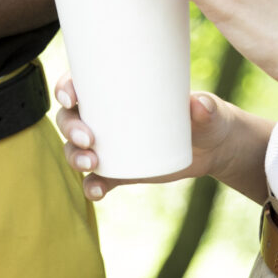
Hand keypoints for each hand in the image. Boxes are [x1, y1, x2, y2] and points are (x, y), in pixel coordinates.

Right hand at [56, 78, 233, 199]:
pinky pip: (96, 179)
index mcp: (115, 91)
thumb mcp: (206, 109)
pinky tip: (96, 192)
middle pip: (69, 119)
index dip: (65, 88)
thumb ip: (204, 106)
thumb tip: (199, 105)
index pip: (79, 85)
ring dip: (74, 156)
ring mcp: (109, 146)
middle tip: (88, 139)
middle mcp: (104, 117)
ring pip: (75, 149)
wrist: (213, 148)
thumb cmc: (205, 117)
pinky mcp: (118, 171)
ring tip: (92, 163)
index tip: (71, 98)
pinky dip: (92, 186)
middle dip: (69, 128)